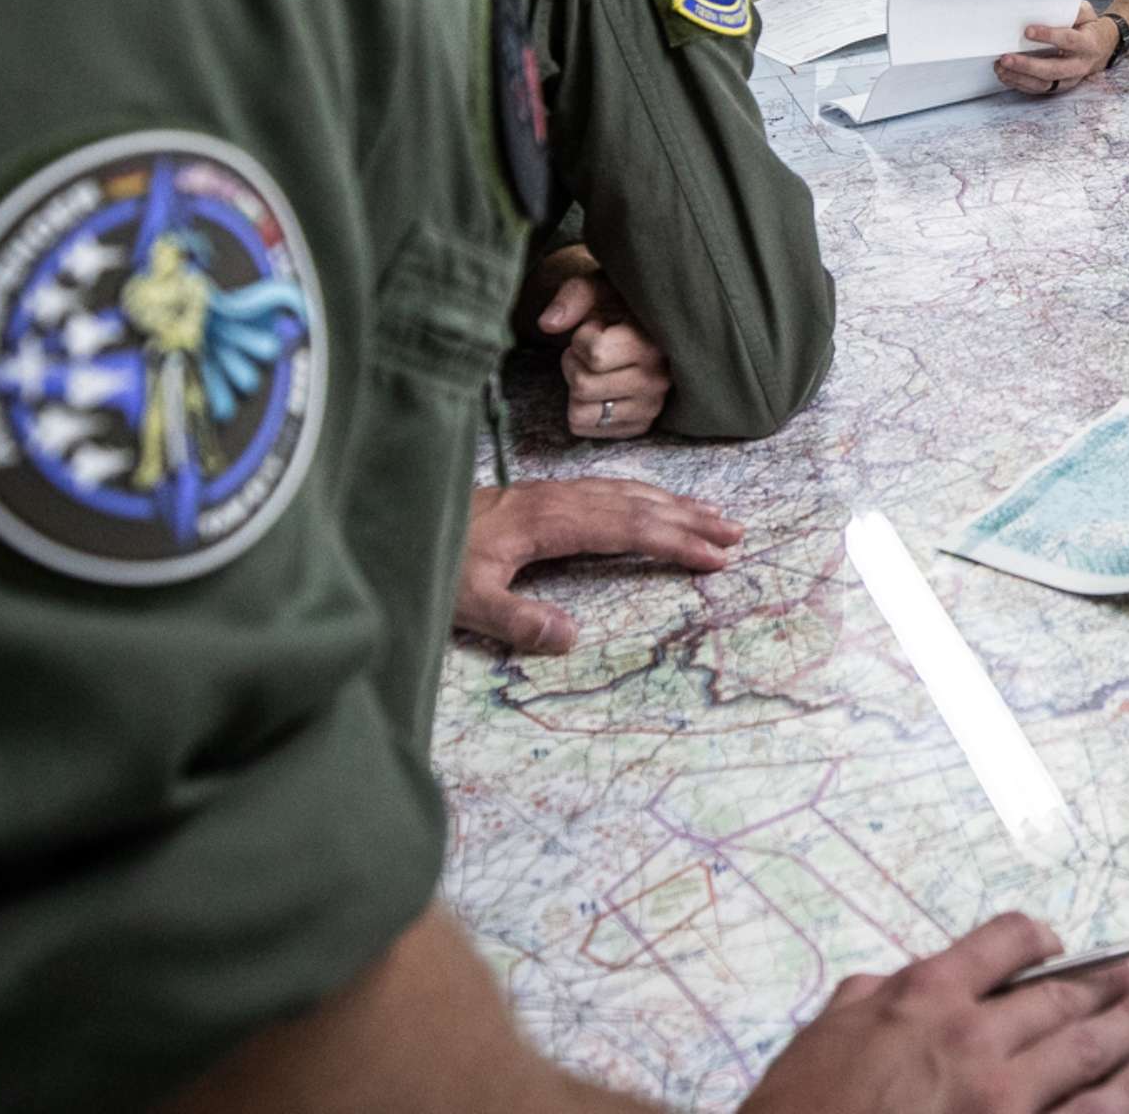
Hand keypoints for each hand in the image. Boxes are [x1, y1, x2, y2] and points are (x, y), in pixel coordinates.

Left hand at [457, 479, 742, 653]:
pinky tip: (653, 502)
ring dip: (672, 503)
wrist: (392, 516)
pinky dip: (642, 495)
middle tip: (735, 534)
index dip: (673, 541)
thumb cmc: (429, 560)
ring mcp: (549, 493)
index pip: (626, 528)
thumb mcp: (463, 601)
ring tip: (712, 516)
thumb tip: (573, 638)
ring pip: (624, 492)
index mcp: (547, 522)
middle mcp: (556, 499)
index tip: (714, 556)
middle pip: (636, 503)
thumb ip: (516, 621)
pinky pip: (606, 489)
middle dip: (688, 518)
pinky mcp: (541, 496)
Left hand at [536, 271, 673, 438]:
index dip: (581, 338)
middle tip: (589, 351)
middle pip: (583, 385)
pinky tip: (598, 389)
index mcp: (652, 344)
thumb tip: (548, 324)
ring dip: (576, 388)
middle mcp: (657, 380)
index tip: (596, 328)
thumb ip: (574, 297)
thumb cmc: (620, 306)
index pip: (594, 354)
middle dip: (574, 363)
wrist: (652, 329)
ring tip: (593, 370)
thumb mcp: (600, 288)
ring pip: (581, 412)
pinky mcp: (639, 425)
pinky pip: (585, 429)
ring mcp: (650, 407)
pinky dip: (581, 409)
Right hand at [742, 913, 1128, 1113]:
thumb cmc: (798, 1113)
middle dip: (1111, 983)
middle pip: (1064, 997)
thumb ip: (869, 1002)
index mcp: (923, 998)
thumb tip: (896, 983)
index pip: (1003, 944)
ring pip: (1091, 1053)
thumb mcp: (820, 1040)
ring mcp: (1003, 1099)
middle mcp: (973, 1038)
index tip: (1059, 944)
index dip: (1039, 939)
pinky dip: (1128, 1098)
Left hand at [999, 4, 1118, 95]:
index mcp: (1088, 44)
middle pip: (1053, 69)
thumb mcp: (1085, 12)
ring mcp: (1070, 79)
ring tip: (1000, 67)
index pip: (1069, 40)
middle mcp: (1080, 65)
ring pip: (1044, 84)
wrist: (1101, 48)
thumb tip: (1043, 4)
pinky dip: (1020, 83)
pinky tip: (1006, 75)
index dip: (1049, 36)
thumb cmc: (1087, 27)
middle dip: (1027, 65)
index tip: (1027, 31)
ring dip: (1020, 77)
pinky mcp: (1059, 86)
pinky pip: (1039, 89)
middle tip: (1006, 58)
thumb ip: (1069, 8)